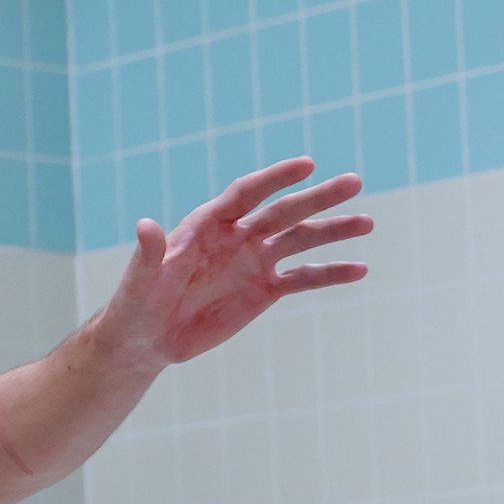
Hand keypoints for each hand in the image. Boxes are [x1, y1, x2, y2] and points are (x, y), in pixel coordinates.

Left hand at [103, 156, 371, 365]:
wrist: (146, 338)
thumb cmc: (135, 304)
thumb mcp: (139, 281)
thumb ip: (148, 253)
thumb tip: (145, 224)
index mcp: (206, 225)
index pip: (245, 194)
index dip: (274, 179)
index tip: (306, 164)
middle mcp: (236, 237)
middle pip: (282, 211)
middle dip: (317, 197)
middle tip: (354, 181)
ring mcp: (253, 262)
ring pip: (300, 240)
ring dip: (333, 230)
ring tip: (367, 222)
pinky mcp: (264, 290)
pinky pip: (304, 278)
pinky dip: (331, 273)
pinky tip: (359, 269)